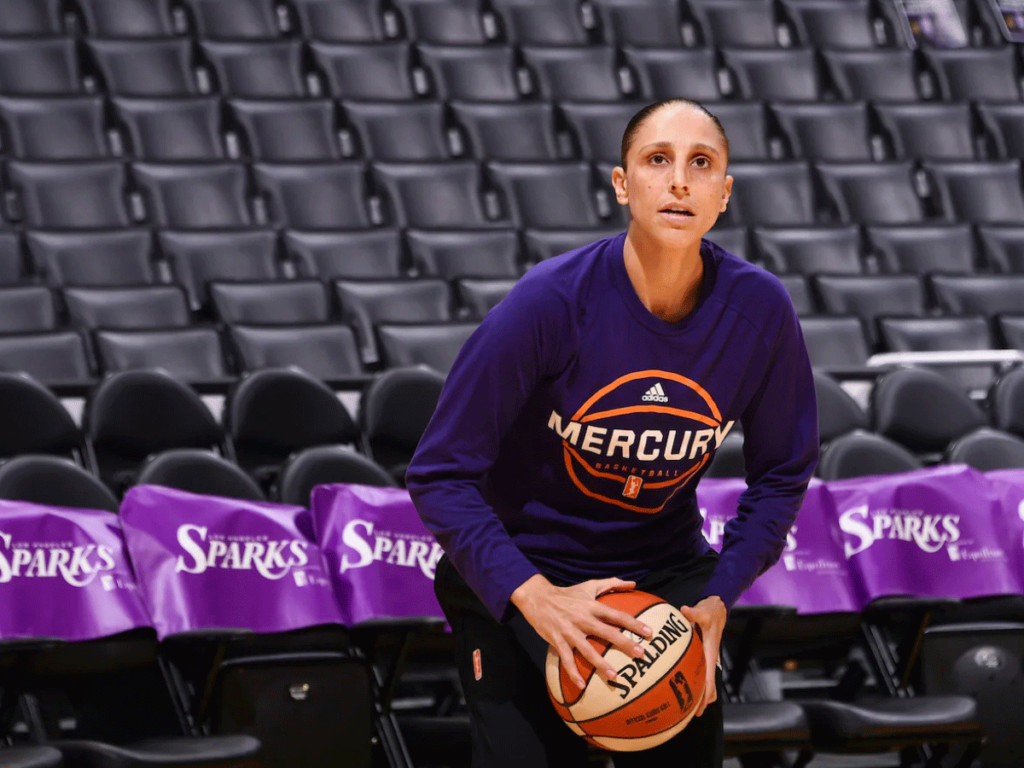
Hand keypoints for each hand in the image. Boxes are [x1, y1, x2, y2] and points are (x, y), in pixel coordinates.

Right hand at [510, 574, 653, 687]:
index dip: (634, 623)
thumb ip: (611, 584)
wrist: (537, 597)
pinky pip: (567, 659)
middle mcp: (583, 619)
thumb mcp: (588, 586)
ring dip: (601, 664)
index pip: (617, 615)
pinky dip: (573, 672)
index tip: (649, 633)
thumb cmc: (567, 594)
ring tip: (614, 676)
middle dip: (625, 643)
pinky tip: (581, 685)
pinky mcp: (557, 640)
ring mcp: (570, 631)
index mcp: (592, 606)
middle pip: (607, 632)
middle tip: (641, 655)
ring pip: (587, 650)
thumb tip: (633, 584)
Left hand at [679, 596, 726, 716]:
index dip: (705, 694)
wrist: (717, 607)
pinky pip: (698, 671)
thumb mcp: (704, 611)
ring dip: (699, 693)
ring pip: (704, 680)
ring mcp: (705, 657)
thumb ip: (694, 613)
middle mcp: (708, 658)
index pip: (709, 678)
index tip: (700, 708)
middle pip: (708, 685)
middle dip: (701, 701)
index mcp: (710, 653)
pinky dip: (693, 680)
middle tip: (689, 715)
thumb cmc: (711, 610)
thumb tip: (684, 611)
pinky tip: (680, 683)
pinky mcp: (701, 653)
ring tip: (685, 706)